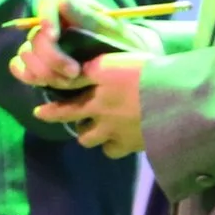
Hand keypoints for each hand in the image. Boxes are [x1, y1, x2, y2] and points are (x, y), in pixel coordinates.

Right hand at [7, 0, 143, 89]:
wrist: (126, 70)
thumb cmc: (123, 46)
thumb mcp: (112, 31)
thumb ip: (88, 18)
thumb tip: (64, 2)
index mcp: (72, 8)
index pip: (49, 3)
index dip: (46, 18)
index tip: (53, 36)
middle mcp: (53, 22)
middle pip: (36, 35)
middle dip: (52, 57)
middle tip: (74, 73)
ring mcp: (43, 43)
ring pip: (26, 53)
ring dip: (43, 71)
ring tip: (68, 82)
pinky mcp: (37, 63)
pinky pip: (19, 66)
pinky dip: (27, 74)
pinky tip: (44, 83)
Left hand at [30, 52, 149, 157]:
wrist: (175, 96)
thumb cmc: (146, 71)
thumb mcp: (113, 62)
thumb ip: (90, 70)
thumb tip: (66, 75)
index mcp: (95, 92)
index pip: (66, 103)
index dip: (51, 111)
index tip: (39, 113)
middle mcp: (100, 114)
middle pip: (78, 127)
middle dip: (75, 125)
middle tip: (78, 123)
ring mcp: (115, 132)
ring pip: (91, 141)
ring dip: (93, 136)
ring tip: (102, 130)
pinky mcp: (131, 145)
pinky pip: (112, 151)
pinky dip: (113, 146)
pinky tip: (120, 139)